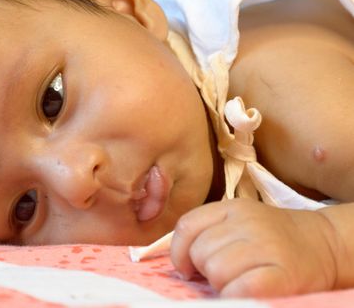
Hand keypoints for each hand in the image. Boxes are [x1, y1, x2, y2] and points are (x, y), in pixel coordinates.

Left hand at [170, 199, 338, 296]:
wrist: (323, 245)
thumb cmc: (272, 239)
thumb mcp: (238, 222)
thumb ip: (209, 232)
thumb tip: (179, 262)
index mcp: (231, 207)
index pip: (187, 226)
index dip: (179, 252)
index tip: (188, 268)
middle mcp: (247, 221)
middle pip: (200, 252)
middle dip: (205, 270)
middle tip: (226, 274)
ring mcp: (265, 245)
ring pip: (216, 270)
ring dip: (222, 284)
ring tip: (240, 281)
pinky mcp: (281, 274)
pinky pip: (240, 289)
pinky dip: (237, 295)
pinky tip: (248, 291)